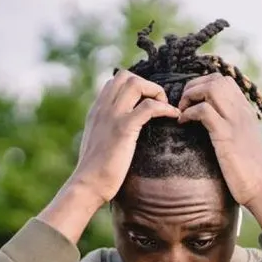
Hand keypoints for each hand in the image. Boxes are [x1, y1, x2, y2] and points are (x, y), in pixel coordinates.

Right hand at [71, 70, 180, 203]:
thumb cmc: (96, 172)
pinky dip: (165, 108)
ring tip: (165, 108)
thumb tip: (120, 133)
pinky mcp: (123, 128)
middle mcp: (103, 108)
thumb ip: (107, 131)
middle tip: (158, 104)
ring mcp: (112, 116)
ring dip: (156, 92)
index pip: (114, 82)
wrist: (87, 185)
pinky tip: (174, 116)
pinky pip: (149, 107)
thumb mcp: (99, 143)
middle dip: (146, 85)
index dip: (135, 86)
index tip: (147, 103)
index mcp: (97, 110)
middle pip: (126, 76)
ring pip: (136, 84)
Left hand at [177, 73, 261, 213]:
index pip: (224, 81)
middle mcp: (242, 111)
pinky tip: (183, 123)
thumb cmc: (249, 170)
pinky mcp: (226, 135)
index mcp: (245, 111)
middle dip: (193, 87)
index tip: (191, 102)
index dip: (202, 85)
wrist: (260, 187)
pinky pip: (204, 111)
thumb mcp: (243, 141)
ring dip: (190, 96)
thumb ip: (233, 127)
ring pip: (211, 88)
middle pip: (216, 79)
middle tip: (183, 105)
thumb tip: (215, 124)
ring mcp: (235, 121)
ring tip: (182, 112)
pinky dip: (189, 113)